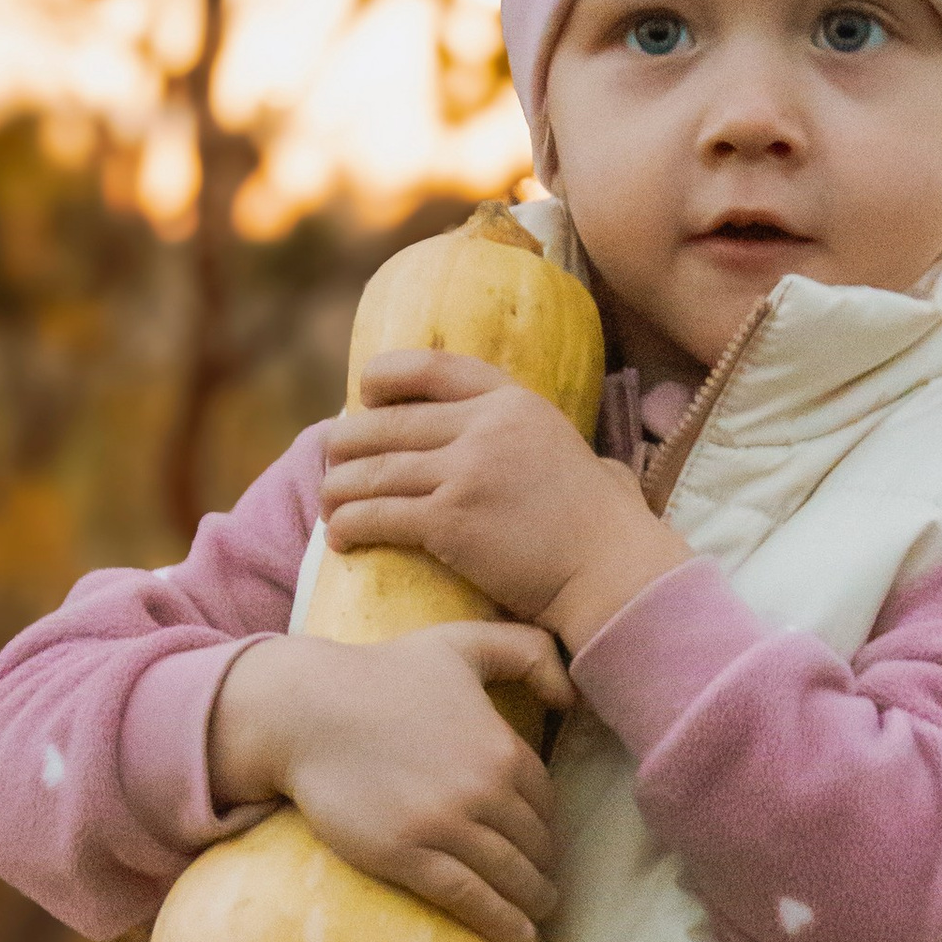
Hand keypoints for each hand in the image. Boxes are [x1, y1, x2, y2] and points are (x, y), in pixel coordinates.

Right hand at [208, 622, 570, 941]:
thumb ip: (526, 650)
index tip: (545, 845)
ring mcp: (445, 825)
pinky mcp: (406, 854)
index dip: (548, 827)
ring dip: (532, 901)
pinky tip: (518, 937)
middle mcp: (483, 790)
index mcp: (501, 747)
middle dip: (544, 870)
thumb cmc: (382, 671)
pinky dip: (499, 922)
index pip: (545, 802)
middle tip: (546, 889)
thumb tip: (572, 695)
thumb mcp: (461, 643)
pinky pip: (468, 897)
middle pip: (533, 844)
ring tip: (537, 916)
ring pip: (508, 876)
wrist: (306, 710)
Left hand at [322, 355, 689, 651]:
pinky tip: (340, 537)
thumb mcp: (581, 457)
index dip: (387, 377)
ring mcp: (466, 472)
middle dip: (348, 444)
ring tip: (328, 504)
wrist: (613, 573)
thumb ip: (547, 445)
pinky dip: (349, 524)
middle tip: (333, 463)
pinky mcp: (451, 521)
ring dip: (339, 488)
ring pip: (374, 470)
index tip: (364, 394)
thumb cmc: (607, 528)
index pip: (433, 368)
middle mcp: (487, 427)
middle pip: (389, 423)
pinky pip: (379, 515)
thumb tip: (558, 456)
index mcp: (515, 403)